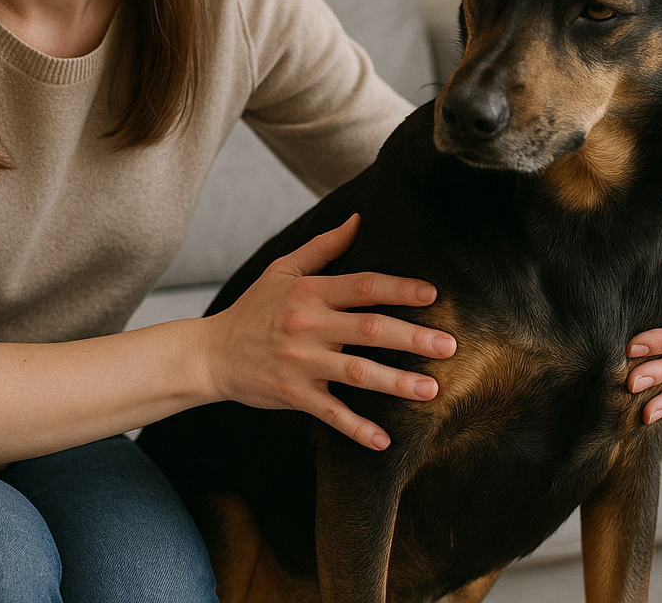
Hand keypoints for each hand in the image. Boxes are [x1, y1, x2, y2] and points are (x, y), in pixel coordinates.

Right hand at [201, 214, 457, 450]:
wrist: (211, 354)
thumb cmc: (254, 309)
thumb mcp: (282, 270)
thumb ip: (323, 246)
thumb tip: (360, 220)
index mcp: (309, 293)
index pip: (362, 286)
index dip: (399, 289)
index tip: (433, 295)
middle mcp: (308, 326)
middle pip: (369, 329)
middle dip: (412, 338)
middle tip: (450, 346)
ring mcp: (301, 363)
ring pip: (357, 373)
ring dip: (397, 383)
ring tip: (432, 390)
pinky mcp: (293, 395)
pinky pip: (331, 414)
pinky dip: (357, 429)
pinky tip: (384, 441)